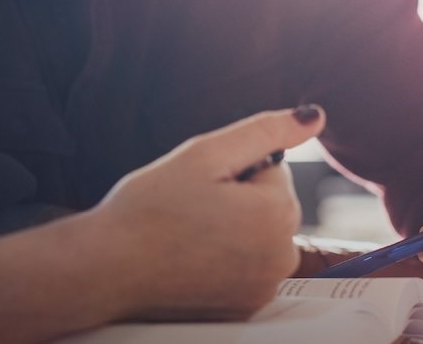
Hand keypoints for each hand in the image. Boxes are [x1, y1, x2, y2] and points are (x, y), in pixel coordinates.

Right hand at [89, 106, 324, 321]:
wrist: (106, 270)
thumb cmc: (149, 209)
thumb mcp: (205, 154)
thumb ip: (265, 130)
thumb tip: (315, 115)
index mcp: (278, 214)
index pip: (272, 169)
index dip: (231, 170)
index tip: (199, 187)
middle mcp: (282, 258)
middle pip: (270, 205)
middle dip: (237, 200)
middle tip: (189, 210)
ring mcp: (264, 288)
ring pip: (258, 236)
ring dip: (232, 230)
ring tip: (187, 235)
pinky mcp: (244, 308)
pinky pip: (246, 268)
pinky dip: (224, 261)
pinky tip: (189, 260)